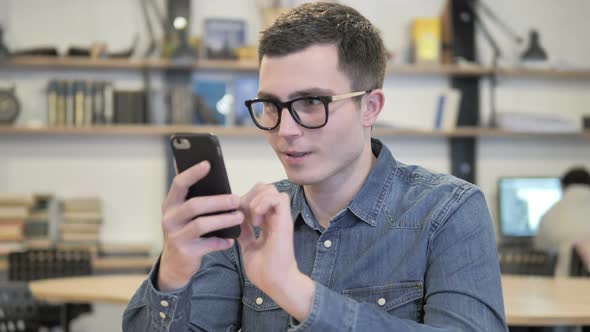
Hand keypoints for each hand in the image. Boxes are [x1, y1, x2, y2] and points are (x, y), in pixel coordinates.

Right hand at [157, 161, 243, 290]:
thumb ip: (195, 197)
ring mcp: (176, 236)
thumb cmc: (186, 231)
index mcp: (170, 204)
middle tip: (236, 199)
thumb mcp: (185, 214)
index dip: (193, 173)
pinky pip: (208, 244)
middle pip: (194, 205)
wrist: (176, 264)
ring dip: (224, 220)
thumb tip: (213, 172)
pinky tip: (231, 240)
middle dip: (218, 201)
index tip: (208, 164)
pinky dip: (222, 242)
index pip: (179, 184)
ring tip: (239, 217)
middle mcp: (169, 219)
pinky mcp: (186, 252)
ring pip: (202, 224)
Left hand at [238, 184, 313, 320]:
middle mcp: (274, 216)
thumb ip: (244, 232)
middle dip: (249, 195)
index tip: (235, 217)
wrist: (276, 282)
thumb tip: (234, 221)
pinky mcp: (285, 220)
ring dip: (256, 200)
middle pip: (263, 187)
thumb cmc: (264, 270)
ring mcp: (280, 217)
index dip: (244, 200)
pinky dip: (263, 204)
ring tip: (251, 219)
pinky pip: (277, 198)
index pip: (256, 197)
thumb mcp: (248, 247)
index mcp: (266, 222)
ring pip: (270, 188)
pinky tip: (256, 221)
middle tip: (243, 214)